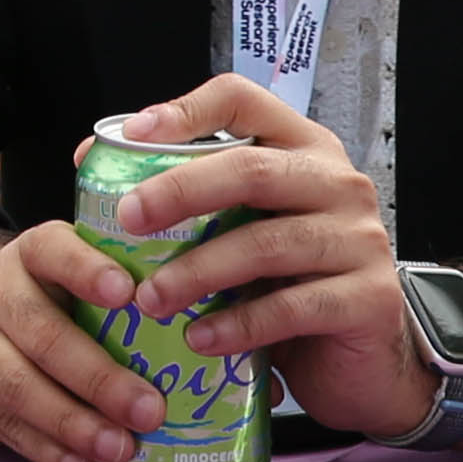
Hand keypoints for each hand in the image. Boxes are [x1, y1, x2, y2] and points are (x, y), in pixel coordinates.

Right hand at [0, 218, 179, 461]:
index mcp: (35, 251)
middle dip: (98, 378)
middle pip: (42, 334)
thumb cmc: (65, 301)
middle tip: (150, 411)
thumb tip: (257, 360)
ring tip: (121, 449)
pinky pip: (0, 423)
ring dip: (73, 423)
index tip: (128, 294)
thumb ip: (154, 298)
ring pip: (17, 386)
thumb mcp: (95, 276)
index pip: (56, 250)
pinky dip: (43, 449)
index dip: (87, 270)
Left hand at [99, 75, 431, 438]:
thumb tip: (91, 158)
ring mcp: (360, 239)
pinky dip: (236, 324)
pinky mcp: (371, 298)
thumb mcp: (238, 228)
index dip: (185, 111)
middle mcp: (338, 183)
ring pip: (265, 243)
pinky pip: (291, 307)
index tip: (132, 136)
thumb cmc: (286, 283)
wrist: (360, 361)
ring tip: (149, 299)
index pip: (245, 100)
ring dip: (196, 272)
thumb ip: (185, 196)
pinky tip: (198, 338)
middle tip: (127, 220)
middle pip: (251, 169)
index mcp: (301, 148)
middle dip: (179, 191)